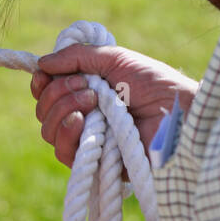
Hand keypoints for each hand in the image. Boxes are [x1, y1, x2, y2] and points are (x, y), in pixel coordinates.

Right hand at [31, 43, 197, 169]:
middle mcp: (83, 116)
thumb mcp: (114, 59)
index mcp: (86, 91)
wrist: (178, 113)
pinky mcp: (96, 163)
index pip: (46, 91)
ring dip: (64, 109)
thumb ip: (77, 57)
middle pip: (44, 110)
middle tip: (88, 86)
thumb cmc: (153, 83)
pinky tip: (84, 121)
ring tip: (93, 100)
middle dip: (58, 92)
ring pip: (48, 131)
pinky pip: (64, 152)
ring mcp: (88, 141)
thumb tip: (41, 63)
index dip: (42, 82)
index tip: (47, 73)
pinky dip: (68, 132)